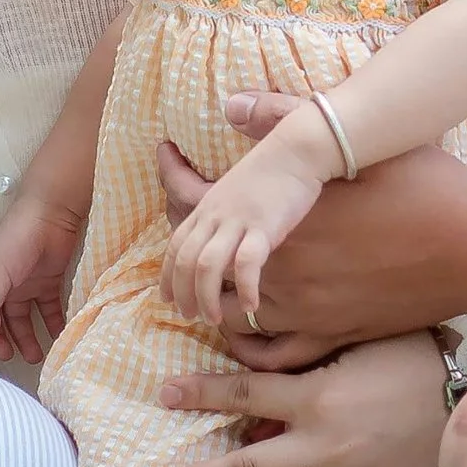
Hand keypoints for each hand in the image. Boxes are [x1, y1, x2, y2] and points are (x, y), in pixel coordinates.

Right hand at [0, 197, 84, 365]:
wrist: (51, 215)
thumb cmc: (15, 241)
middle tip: (8, 356)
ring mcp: (23, 284)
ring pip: (20, 319)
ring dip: (26, 338)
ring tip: (36, 356)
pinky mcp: (46, 281)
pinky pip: (47, 309)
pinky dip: (52, 324)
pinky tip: (59, 336)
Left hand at [159, 92, 466, 359]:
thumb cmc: (428, 184)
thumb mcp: (359, 141)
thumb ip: (289, 118)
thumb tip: (231, 104)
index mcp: (283, 217)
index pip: (198, 202)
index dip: (173, 180)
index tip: (168, 163)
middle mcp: (283, 269)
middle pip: (203, 258)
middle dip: (187, 237)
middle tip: (185, 219)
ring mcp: (307, 310)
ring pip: (227, 309)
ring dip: (209, 290)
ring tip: (202, 272)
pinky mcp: (334, 336)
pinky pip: (271, 352)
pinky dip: (247, 341)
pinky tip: (244, 322)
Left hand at [161, 113, 329, 332]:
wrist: (300, 147)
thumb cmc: (275, 166)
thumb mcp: (238, 187)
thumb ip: (223, 208)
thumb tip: (218, 228)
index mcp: (208, 205)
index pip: (176, 245)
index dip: (168, 275)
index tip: (166, 298)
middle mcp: (216, 214)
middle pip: (186, 260)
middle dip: (183, 293)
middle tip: (189, 315)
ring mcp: (238, 220)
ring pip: (207, 266)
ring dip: (206, 297)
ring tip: (212, 319)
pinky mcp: (264, 226)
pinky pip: (246, 264)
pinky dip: (244, 289)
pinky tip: (250, 305)